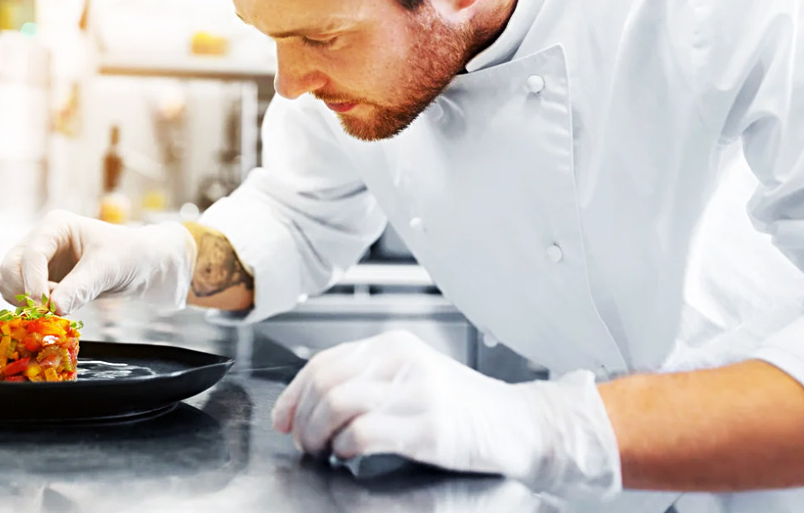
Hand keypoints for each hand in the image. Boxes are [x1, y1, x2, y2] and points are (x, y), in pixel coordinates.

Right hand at [0, 210, 196, 313]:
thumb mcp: (107, 268)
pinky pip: (17, 295)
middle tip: (50, 309)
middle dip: (24, 291)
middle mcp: (40, 240)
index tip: (45, 306)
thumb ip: (81, 287)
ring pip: (7, 282)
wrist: (139, 266)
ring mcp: (36, 261)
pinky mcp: (38, 280)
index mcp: (55, 226)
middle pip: (10, 267)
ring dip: (23, 300)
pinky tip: (56, 308)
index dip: (33, 282)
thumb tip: (54, 308)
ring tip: (58, 306)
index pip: (31, 254)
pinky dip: (28, 306)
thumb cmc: (127, 256)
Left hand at [271, 330, 621, 500]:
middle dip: (302, 418)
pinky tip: (351, 456)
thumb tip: (305, 405)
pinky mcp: (430, 427)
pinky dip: (346, 448)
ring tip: (324, 451)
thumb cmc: (462, 407)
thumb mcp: (412, 378)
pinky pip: (364, 433)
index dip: (293, 395)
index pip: (323, 362)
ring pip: (337, 403)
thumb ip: (366, 382)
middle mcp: (403, 361)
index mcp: (394, 346)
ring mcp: (418, 392)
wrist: (519, 424)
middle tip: (306, 443)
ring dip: (318, 434)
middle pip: (325, 382)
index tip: (284, 420)